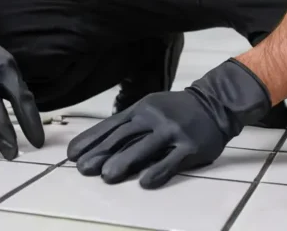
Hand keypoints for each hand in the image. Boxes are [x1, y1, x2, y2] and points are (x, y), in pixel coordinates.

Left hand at [67, 59, 270, 188]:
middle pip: (123, 137)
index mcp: (140, 109)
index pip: (111, 125)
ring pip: (145, 148)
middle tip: (82, 168)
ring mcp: (172, 132)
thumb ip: (129, 124)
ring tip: (106, 176)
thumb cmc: (174, 110)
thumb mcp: (149, 108)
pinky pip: (172, 160)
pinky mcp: (190, 147)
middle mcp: (153, 118)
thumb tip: (101, 143)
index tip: (72, 154)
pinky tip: (145, 183)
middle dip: (101, 153)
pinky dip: (158, 171)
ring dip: (125, 162)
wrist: (213, 103)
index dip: (91, 139)